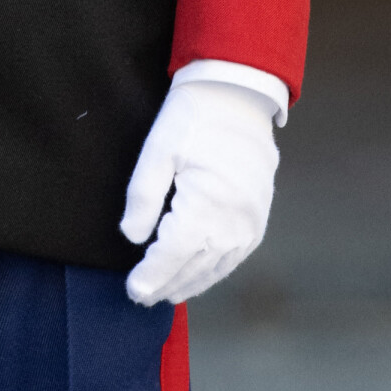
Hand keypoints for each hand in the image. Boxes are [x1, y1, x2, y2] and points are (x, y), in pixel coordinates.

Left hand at [120, 81, 278, 305]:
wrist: (237, 94)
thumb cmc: (193, 116)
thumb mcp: (158, 148)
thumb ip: (144, 195)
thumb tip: (132, 237)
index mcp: (206, 203)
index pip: (173, 254)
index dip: (152, 275)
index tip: (133, 289)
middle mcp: (234, 220)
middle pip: (195, 266)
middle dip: (167, 284)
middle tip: (142, 297)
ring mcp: (251, 222)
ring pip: (217, 266)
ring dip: (191, 283)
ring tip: (167, 293)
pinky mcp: (258, 216)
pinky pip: (236, 255)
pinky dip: (215, 270)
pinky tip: (199, 274)